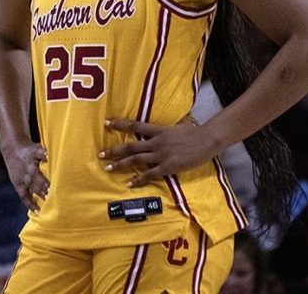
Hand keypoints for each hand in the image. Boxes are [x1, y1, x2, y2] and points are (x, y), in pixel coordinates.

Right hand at [2, 142, 48, 211]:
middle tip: (55, 197)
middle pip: (37, 183)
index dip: (47, 181)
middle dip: (45, 190)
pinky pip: (24, 197)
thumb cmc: (30, 150)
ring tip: (48, 205)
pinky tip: (38, 211)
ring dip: (40, 196)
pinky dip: (30, 204)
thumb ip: (44, 153)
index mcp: (31, 164)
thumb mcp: (36, 148)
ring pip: (32, 190)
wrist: (12, 151)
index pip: (40, 175)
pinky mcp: (18, 186)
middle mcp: (27, 173)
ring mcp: (22, 180)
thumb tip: (50, 154)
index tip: (55, 187)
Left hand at [100, 118, 218, 186]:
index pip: (134, 126)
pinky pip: (149, 174)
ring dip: (120, 164)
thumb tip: (161, 128)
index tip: (106, 122)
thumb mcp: (178, 126)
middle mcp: (156, 142)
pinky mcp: (167, 167)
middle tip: (100, 155)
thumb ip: (166, 129)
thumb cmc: (194, 133)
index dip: (120, 124)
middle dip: (114, 151)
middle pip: (130, 146)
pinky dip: (138, 180)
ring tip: (108, 168)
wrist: (207, 140)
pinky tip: (129, 184)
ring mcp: (161, 155)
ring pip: (136, 160)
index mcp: (158, 130)